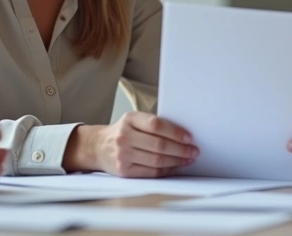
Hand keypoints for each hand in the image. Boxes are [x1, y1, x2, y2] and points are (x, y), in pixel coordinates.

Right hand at [66, 112, 197, 177]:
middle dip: (181, 149)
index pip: (156, 125)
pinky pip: (151, 172)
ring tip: (187, 159)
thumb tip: (182, 136)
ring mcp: (123, 155)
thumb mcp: (133, 121)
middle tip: (194, 151)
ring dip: (177, 161)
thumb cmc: (121, 133)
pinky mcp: (124, 171)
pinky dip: (166, 170)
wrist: (98, 147)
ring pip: (157, 160)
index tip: (189, 137)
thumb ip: (152, 125)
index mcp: (129, 119)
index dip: (175, 132)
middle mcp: (124, 136)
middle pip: (159, 145)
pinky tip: (174, 167)